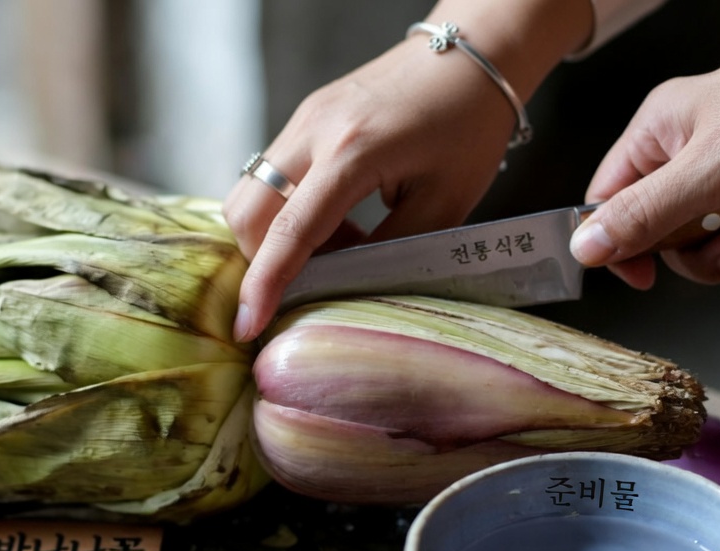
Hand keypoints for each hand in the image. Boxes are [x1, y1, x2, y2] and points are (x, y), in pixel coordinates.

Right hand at [223, 0, 595, 341]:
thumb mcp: (445, 203)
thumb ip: (393, 250)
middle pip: (248, 211)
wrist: (471, 55)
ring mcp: (303, 119)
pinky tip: (338, 217)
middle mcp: (314, 130)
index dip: (264, 285)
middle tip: (315, 278)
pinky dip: (290, 209)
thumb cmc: (469, 126)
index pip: (290, 230)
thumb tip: (347, 288)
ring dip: (278, 233)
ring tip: (339, 244)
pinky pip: (272, 175)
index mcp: (353, 152)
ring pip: (251, 192)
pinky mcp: (305, 117)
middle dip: (263, 259)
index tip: (248, 326)